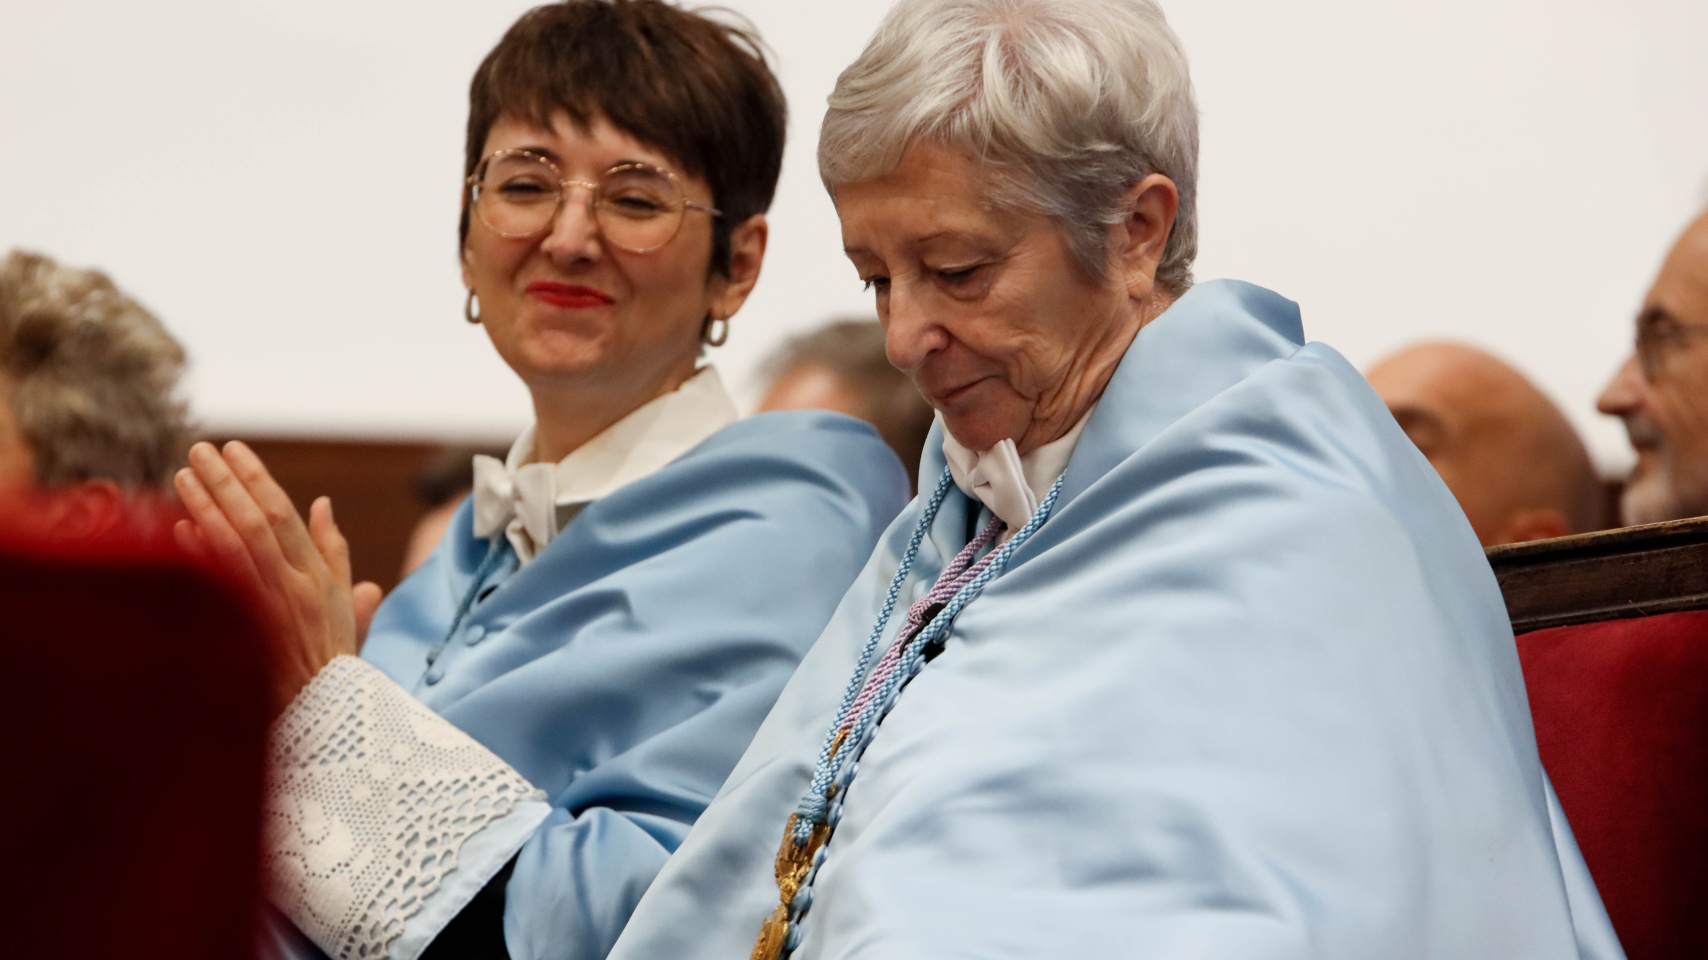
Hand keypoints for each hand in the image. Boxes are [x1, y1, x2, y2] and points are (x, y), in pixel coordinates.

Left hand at [173, 441, 383, 716]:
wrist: (324, 716)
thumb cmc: (333, 658)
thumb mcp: (345, 602)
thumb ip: (334, 551)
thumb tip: (321, 503)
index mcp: (317, 578)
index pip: (284, 514)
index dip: (258, 478)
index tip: (234, 448)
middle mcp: (292, 588)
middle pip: (254, 522)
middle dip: (225, 481)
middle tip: (199, 449)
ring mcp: (266, 611)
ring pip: (232, 547)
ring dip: (205, 507)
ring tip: (182, 475)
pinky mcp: (245, 632)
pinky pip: (217, 586)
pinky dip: (197, 555)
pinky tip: (177, 527)